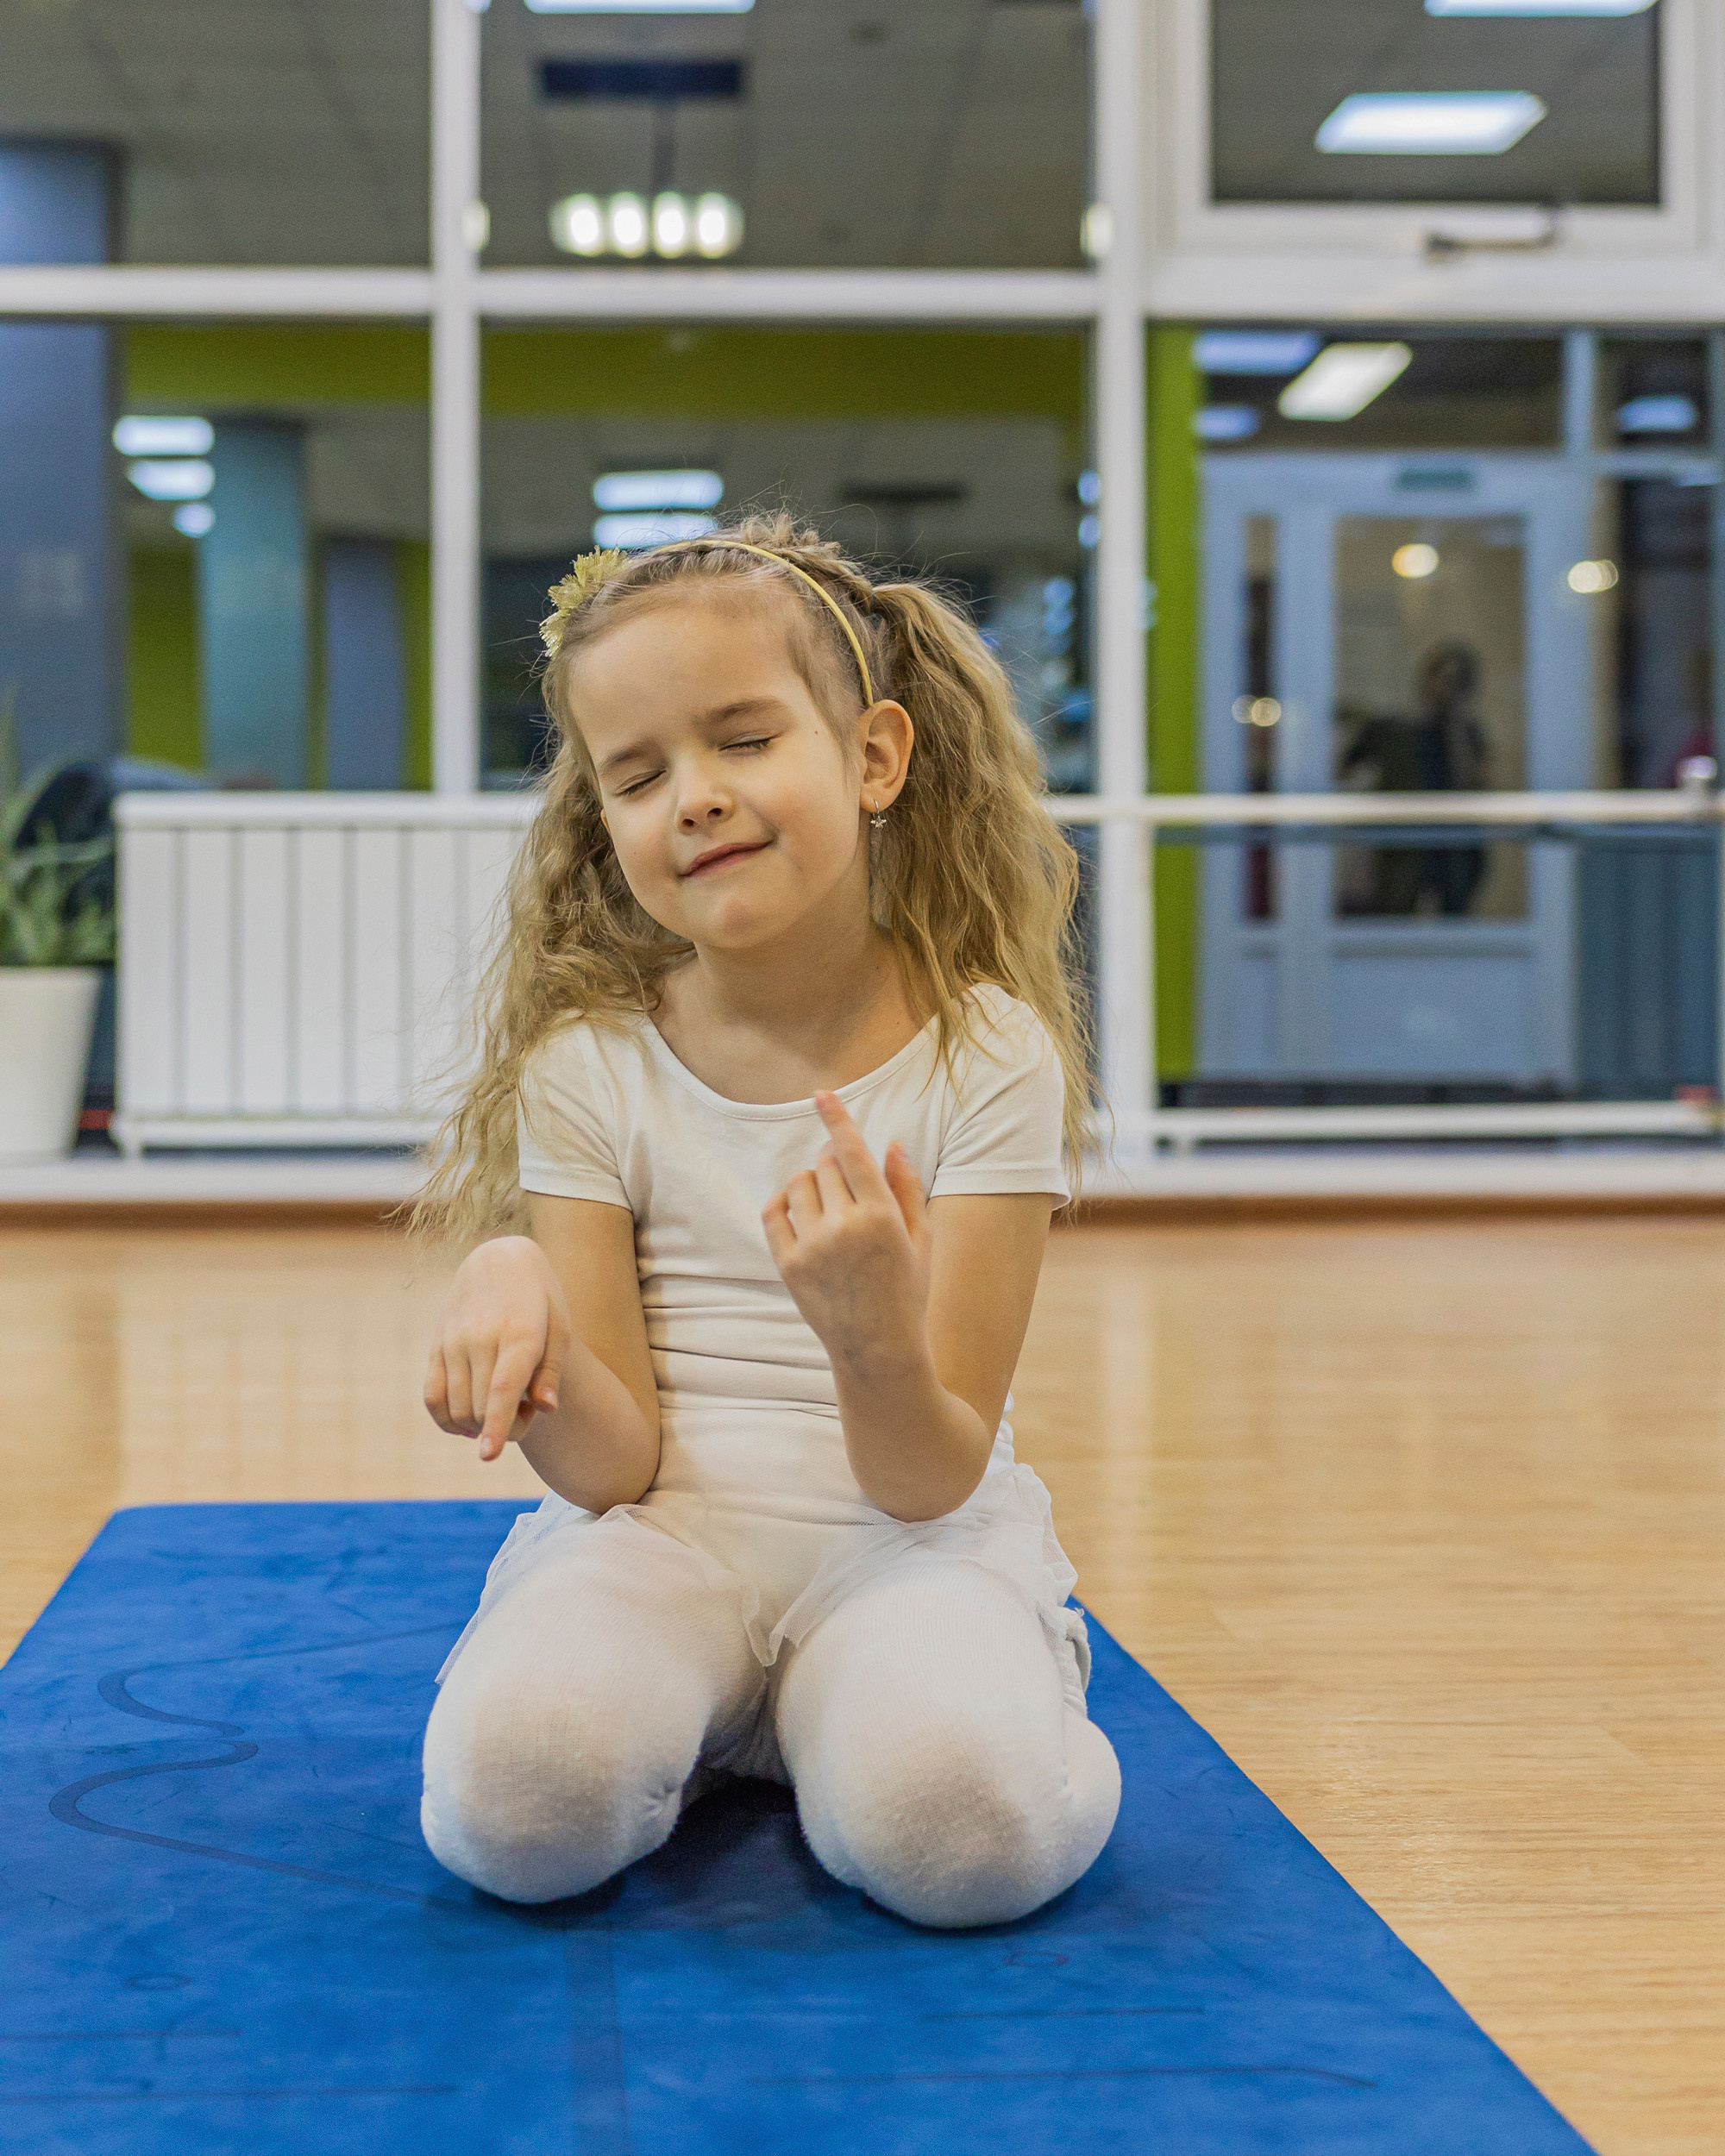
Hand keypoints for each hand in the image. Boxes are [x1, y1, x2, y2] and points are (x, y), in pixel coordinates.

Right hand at [423, 1235, 571, 1461]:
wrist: (496, 1260)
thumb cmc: (538, 1299)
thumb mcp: (559, 1327)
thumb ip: (552, 1371)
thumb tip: (545, 1410)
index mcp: (519, 1332)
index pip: (503, 1388)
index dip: (498, 1425)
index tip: (489, 1456)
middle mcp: (480, 1338)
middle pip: (481, 1407)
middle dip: (505, 1429)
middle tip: (527, 1412)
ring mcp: (452, 1342)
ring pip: (456, 1408)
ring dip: (479, 1426)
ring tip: (503, 1405)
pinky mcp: (436, 1347)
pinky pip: (432, 1398)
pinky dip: (448, 1420)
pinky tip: (470, 1421)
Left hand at [760, 1094, 931, 1370]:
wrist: (877, 1349)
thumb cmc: (906, 1291)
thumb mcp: (919, 1239)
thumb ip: (906, 1188)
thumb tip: (892, 1144)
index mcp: (882, 1217)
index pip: (852, 1152)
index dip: (837, 1117)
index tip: (822, 1093)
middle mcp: (844, 1227)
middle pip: (826, 1164)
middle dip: (836, 1163)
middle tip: (849, 1187)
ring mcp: (812, 1246)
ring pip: (799, 1183)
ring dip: (812, 1182)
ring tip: (829, 1206)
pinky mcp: (788, 1264)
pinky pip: (774, 1211)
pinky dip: (784, 1203)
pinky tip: (801, 1213)